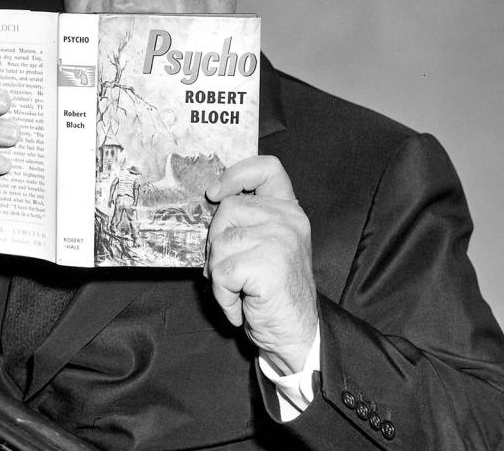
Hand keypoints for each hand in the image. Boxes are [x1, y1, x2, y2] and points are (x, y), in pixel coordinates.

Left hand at [204, 156, 317, 374]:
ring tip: (239, 291)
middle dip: (216, 244)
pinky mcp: (269, 264)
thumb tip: (207, 209)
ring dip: (218, 275)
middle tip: (231, 272)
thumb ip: (246, 222)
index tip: (215, 194)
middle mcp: (289, 220)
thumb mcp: (263, 247)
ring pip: (219, 244)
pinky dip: (223, 295)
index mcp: (288, 210)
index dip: (236, 174)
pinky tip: (240, 306)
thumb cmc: (272, 293)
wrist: (296, 334)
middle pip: (227, 209)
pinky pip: (221, 272)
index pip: (267, 168)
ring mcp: (281, 240)